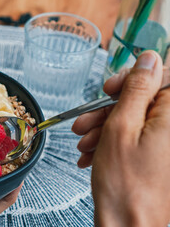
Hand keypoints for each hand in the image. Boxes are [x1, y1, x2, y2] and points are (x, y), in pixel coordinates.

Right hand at [72, 51, 169, 225]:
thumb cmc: (126, 185)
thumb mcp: (122, 127)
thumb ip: (137, 89)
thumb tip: (149, 59)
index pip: (162, 76)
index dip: (133, 78)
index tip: (111, 89)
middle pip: (143, 101)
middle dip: (109, 109)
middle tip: (86, 121)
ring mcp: (167, 145)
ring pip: (135, 121)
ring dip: (105, 128)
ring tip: (84, 143)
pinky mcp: (158, 158)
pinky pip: (136, 139)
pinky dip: (112, 142)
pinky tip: (93, 154)